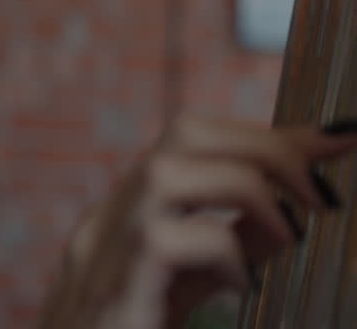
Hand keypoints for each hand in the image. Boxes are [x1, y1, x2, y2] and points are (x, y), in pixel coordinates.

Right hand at [38, 114, 356, 328]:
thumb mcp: (182, 292)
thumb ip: (224, 250)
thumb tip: (286, 210)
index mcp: (121, 219)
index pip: (190, 142)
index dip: (266, 136)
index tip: (335, 141)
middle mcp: (103, 224)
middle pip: (181, 134)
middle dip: (266, 148)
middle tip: (321, 193)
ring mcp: (97, 254)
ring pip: (164, 172)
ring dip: (247, 188)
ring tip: (289, 233)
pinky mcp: (108, 295)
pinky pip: (163, 240)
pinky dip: (220, 251)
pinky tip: (238, 286)